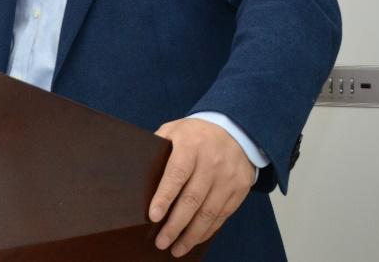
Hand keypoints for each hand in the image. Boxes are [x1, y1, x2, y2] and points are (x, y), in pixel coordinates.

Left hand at [148, 117, 255, 257]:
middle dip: (175, 225)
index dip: (164, 197)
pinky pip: (222, 215)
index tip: (153, 216)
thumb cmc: (196, 134)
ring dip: (191, 235)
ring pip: (209, 212)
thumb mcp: (174, 130)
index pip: (176, 175)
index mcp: (191, 146)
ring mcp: (228, 178)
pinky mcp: (240, 189)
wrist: (236, 130)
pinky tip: (194, 239)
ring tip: (176, 249)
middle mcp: (211, 163)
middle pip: (192, 199)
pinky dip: (207, 230)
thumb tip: (138, 170)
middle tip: (161, 242)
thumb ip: (158, 147)